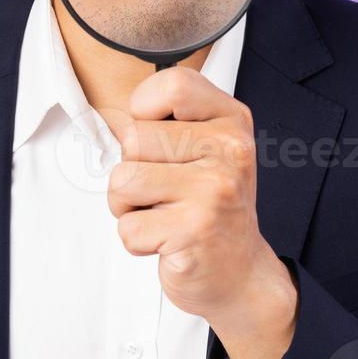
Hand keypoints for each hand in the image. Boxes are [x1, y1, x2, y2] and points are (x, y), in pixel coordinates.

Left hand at [102, 66, 297, 358]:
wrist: (241, 274)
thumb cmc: (212, 207)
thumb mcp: (208, 149)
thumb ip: (170, 122)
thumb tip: (116, 115)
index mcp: (232, 121)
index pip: (172, 85)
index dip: (145, 110)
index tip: (157, 138)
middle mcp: (230, 150)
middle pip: (133, 137)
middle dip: (134, 169)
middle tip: (167, 191)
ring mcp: (214, 190)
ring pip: (122, 180)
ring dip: (129, 207)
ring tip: (164, 215)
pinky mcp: (194, 231)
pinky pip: (127, 227)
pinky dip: (138, 241)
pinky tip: (169, 240)